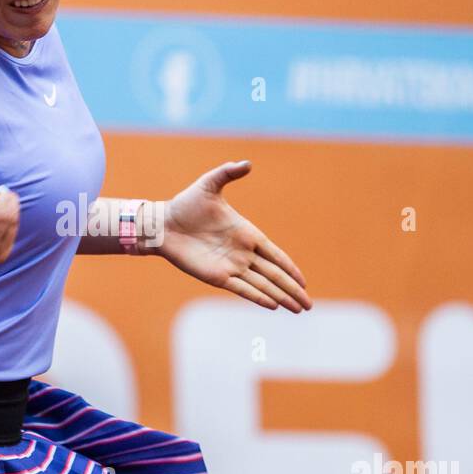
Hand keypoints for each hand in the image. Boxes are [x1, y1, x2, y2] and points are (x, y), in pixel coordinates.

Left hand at [155, 160, 311, 311]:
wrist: (164, 224)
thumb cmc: (187, 204)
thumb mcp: (209, 185)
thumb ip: (227, 173)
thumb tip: (247, 163)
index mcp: (246, 233)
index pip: (275, 254)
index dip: (290, 267)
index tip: (304, 281)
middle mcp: (243, 253)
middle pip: (274, 275)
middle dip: (292, 289)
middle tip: (308, 305)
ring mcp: (231, 266)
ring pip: (262, 285)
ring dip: (280, 297)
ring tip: (297, 310)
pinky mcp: (216, 277)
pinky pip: (242, 289)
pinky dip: (257, 297)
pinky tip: (273, 305)